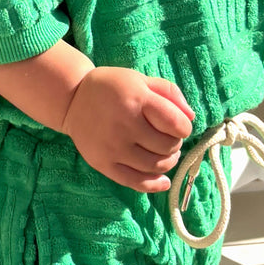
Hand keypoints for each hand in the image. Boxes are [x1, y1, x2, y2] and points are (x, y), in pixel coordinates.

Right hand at [61, 67, 194, 192]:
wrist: (72, 100)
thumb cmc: (112, 88)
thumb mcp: (140, 80)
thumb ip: (169, 93)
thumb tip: (191, 117)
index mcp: (137, 100)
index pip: (176, 124)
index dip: (184, 128)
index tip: (179, 126)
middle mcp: (125, 125)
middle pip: (167, 147)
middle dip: (175, 144)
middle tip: (168, 139)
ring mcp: (113, 147)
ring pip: (155, 166)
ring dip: (168, 162)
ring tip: (165, 154)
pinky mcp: (103, 164)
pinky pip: (135, 182)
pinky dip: (154, 185)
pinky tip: (163, 181)